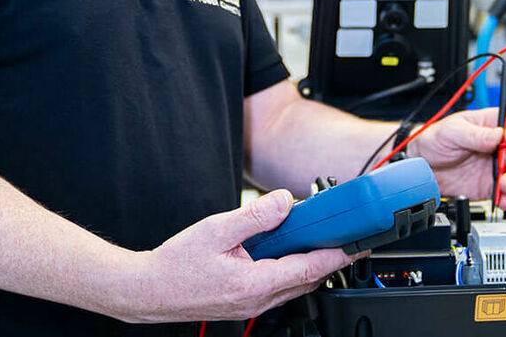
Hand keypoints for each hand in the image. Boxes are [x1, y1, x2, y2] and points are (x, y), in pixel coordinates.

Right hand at [127, 190, 362, 322]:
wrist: (149, 290)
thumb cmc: (176, 264)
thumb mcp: (217, 229)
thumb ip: (255, 216)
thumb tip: (285, 201)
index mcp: (254, 283)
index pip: (309, 269)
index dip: (336, 255)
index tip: (356, 245)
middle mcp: (257, 299)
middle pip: (307, 279)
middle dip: (329, 258)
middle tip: (344, 236)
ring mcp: (251, 304)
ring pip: (294, 284)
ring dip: (310, 263)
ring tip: (318, 237)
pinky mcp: (244, 302)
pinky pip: (278, 286)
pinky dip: (291, 268)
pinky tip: (285, 250)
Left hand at [407, 103, 505, 209]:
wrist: (424, 167)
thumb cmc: (435, 141)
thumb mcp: (451, 130)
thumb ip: (474, 133)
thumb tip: (497, 135)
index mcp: (494, 122)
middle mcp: (504, 143)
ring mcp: (502, 165)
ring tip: (501, 181)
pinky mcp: (496, 184)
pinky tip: (500, 196)